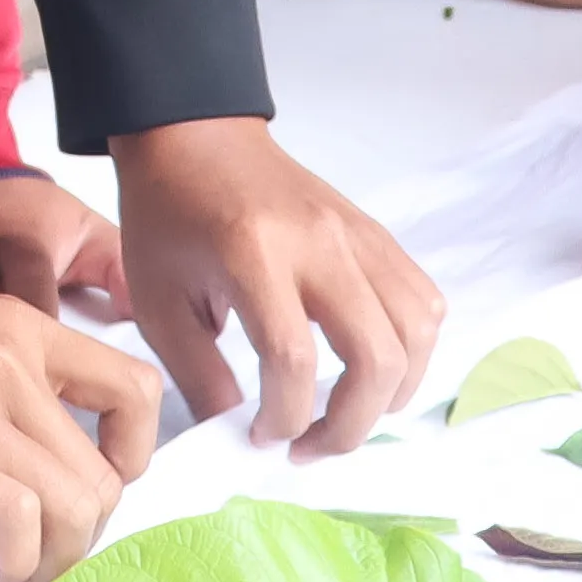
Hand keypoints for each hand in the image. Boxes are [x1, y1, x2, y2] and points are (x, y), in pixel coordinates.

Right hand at [0, 263, 157, 581]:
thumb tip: (12, 465)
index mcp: (18, 329)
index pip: (135, 391)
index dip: (131, 459)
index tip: (87, 495)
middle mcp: (12, 362)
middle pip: (107, 475)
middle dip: (81, 539)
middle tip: (35, 566)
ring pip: (75, 506)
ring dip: (51, 564)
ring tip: (5, 580)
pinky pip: (19, 523)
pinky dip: (14, 562)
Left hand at [108, 116, 445, 454]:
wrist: (195, 136)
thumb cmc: (168, 215)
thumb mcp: (158, 302)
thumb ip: (199, 376)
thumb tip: (239, 438)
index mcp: (254, 254)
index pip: (294, 360)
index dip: (284, 418)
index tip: (261, 437)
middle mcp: (320, 243)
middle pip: (376, 354)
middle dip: (350, 423)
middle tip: (311, 444)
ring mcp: (358, 234)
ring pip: (418, 329)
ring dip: (393, 390)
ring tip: (348, 412)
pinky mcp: (376, 232)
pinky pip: (423, 298)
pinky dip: (410, 347)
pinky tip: (370, 366)